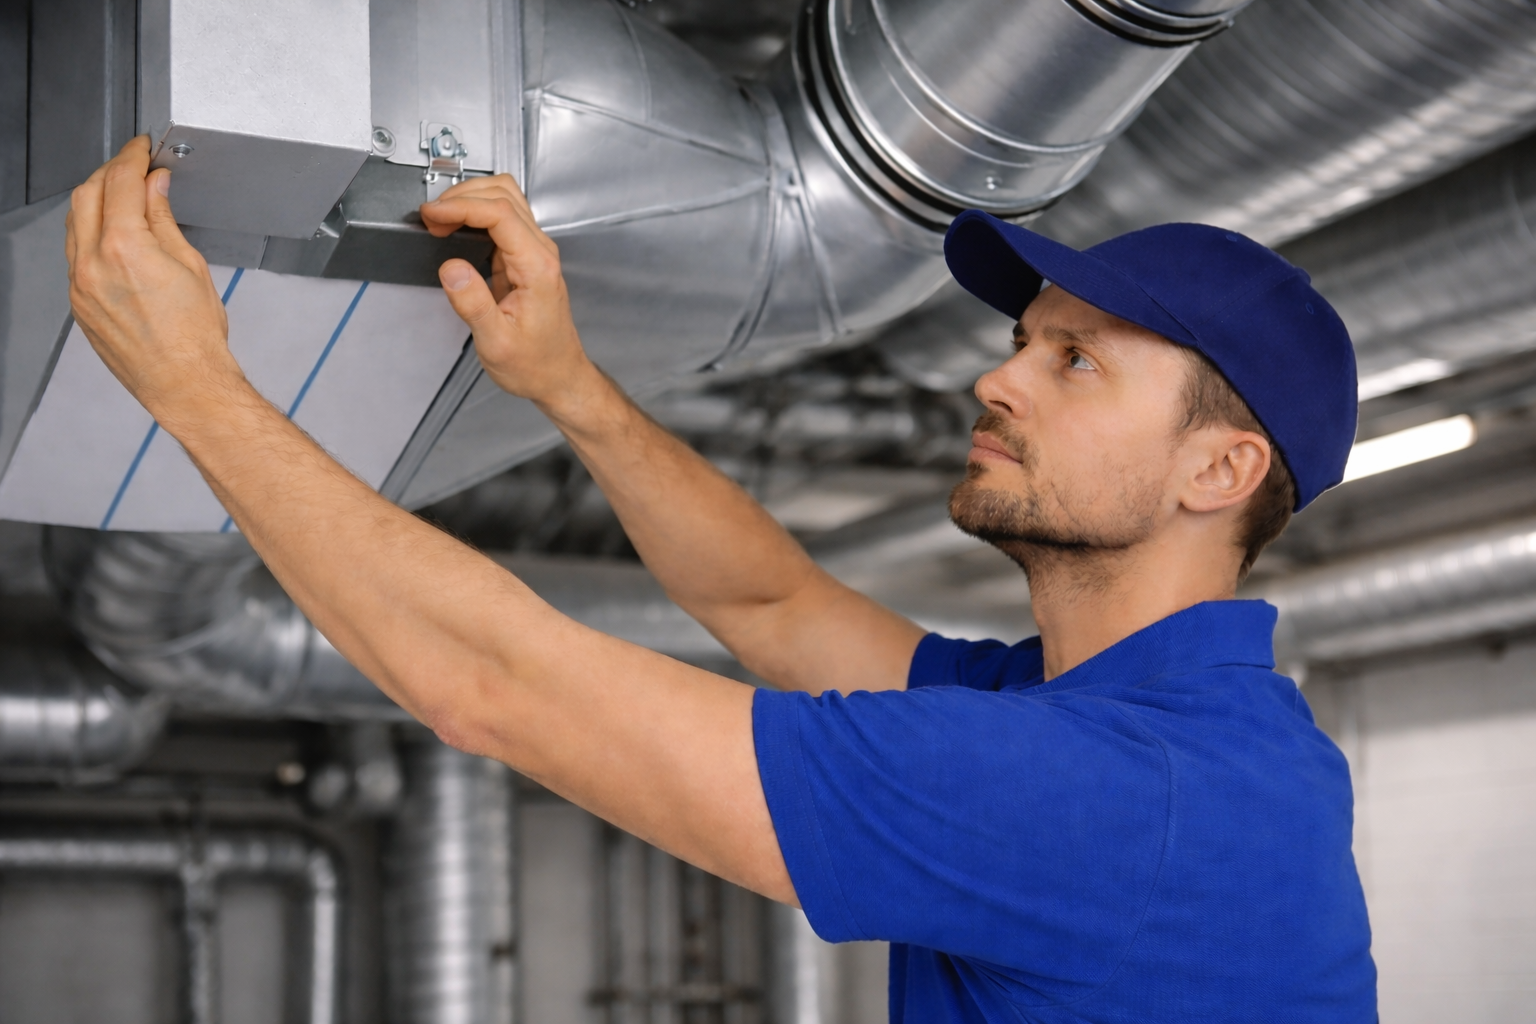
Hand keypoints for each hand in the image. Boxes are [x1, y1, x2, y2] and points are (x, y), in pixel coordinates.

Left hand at [66, 137, 241, 418]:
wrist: (185, 382)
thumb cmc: (194, 338)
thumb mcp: (189, 265)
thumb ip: (164, 220)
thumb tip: (155, 188)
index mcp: (125, 248)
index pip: (121, 182)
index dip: (133, 157)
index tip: (142, 149)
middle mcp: (92, 263)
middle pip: (87, 194)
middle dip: (109, 172)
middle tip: (133, 167)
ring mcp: (79, 284)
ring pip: (74, 222)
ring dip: (95, 200)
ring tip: (123, 198)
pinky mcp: (78, 302)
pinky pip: (75, 253)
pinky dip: (90, 232)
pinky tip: (114, 235)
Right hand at [420, 176, 598, 413]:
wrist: (558, 376)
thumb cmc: (535, 364)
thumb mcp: (497, 343)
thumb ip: (473, 304)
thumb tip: (451, 268)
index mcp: (536, 267)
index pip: (499, 214)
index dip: (461, 206)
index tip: (431, 215)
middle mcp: (540, 252)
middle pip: (503, 195)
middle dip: (462, 197)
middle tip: (431, 220)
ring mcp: (534, 251)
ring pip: (505, 200)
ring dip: (469, 200)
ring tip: (440, 221)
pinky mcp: (524, 257)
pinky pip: (501, 219)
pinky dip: (475, 213)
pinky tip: (455, 228)